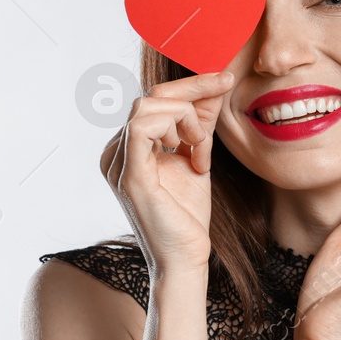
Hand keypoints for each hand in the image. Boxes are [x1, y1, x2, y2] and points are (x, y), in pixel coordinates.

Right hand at [99, 70, 231, 277]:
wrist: (185, 260)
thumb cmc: (188, 217)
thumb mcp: (198, 157)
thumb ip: (200, 123)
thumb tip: (216, 84)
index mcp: (128, 148)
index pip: (154, 101)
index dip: (190, 87)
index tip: (224, 79)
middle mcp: (115, 152)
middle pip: (150, 97)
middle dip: (192, 88)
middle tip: (225, 84)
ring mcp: (117, 163)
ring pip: (147, 106)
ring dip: (186, 118)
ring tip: (202, 148)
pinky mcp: (128, 175)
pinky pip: (143, 127)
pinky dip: (176, 128)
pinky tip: (193, 152)